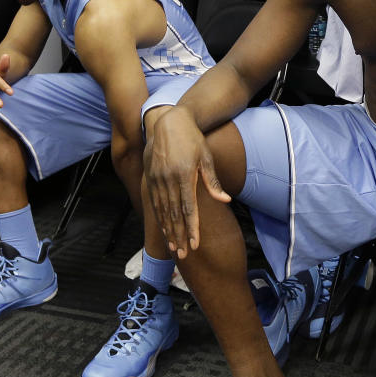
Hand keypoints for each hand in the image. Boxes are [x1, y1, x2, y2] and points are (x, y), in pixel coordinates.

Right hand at [144, 106, 230, 258]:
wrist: (167, 122)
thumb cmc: (192, 139)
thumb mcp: (206, 156)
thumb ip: (212, 181)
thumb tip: (225, 200)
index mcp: (184, 175)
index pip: (188, 208)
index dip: (192, 228)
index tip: (194, 244)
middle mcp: (168, 179)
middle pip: (174, 214)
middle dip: (179, 235)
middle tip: (183, 254)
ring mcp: (157, 178)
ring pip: (162, 210)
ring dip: (168, 230)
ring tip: (173, 246)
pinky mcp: (150, 177)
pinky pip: (154, 202)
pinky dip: (159, 217)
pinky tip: (163, 228)